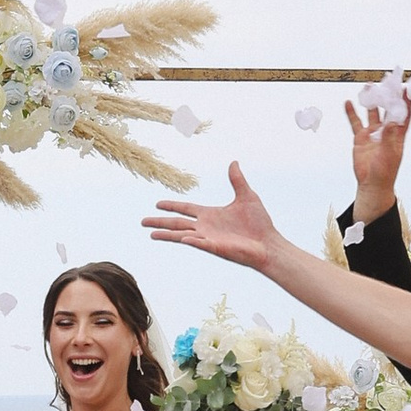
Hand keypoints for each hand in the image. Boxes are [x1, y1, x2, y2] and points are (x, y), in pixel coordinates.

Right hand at [146, 160, 278, 268]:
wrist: (268, 243)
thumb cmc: (259, 223)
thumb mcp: (247, 196)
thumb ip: (237, 180)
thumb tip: (234, 162)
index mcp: (210, 215)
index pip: (185, 209)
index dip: (172, 205)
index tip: (157, 203)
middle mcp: (206, 227)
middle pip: (177, 223)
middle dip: (160, 222)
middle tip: (142, 222)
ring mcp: (209, 239)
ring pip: (182, 235)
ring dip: (167, 235)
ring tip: (151, 234)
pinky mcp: (216, 248)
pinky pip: (200, 243)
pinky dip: (191, 241)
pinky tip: (182, 239)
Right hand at [344, 93, 409, 220]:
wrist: (371, 183)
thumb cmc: (385, 172)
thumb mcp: (389, 154)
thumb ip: (389, 138)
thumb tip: (392, 122)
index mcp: (398, 134)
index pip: (404, 115)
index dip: (405, 102)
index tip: (406, 89)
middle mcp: (386, 131)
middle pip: (388, 109)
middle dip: (388, 96)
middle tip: (387, 82)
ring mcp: (373, 133)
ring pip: (372, 113)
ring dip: (371, 101)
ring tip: (368, 87)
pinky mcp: (360, 138)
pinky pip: (355, 122)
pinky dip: (352, 112)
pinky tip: (348, 102)